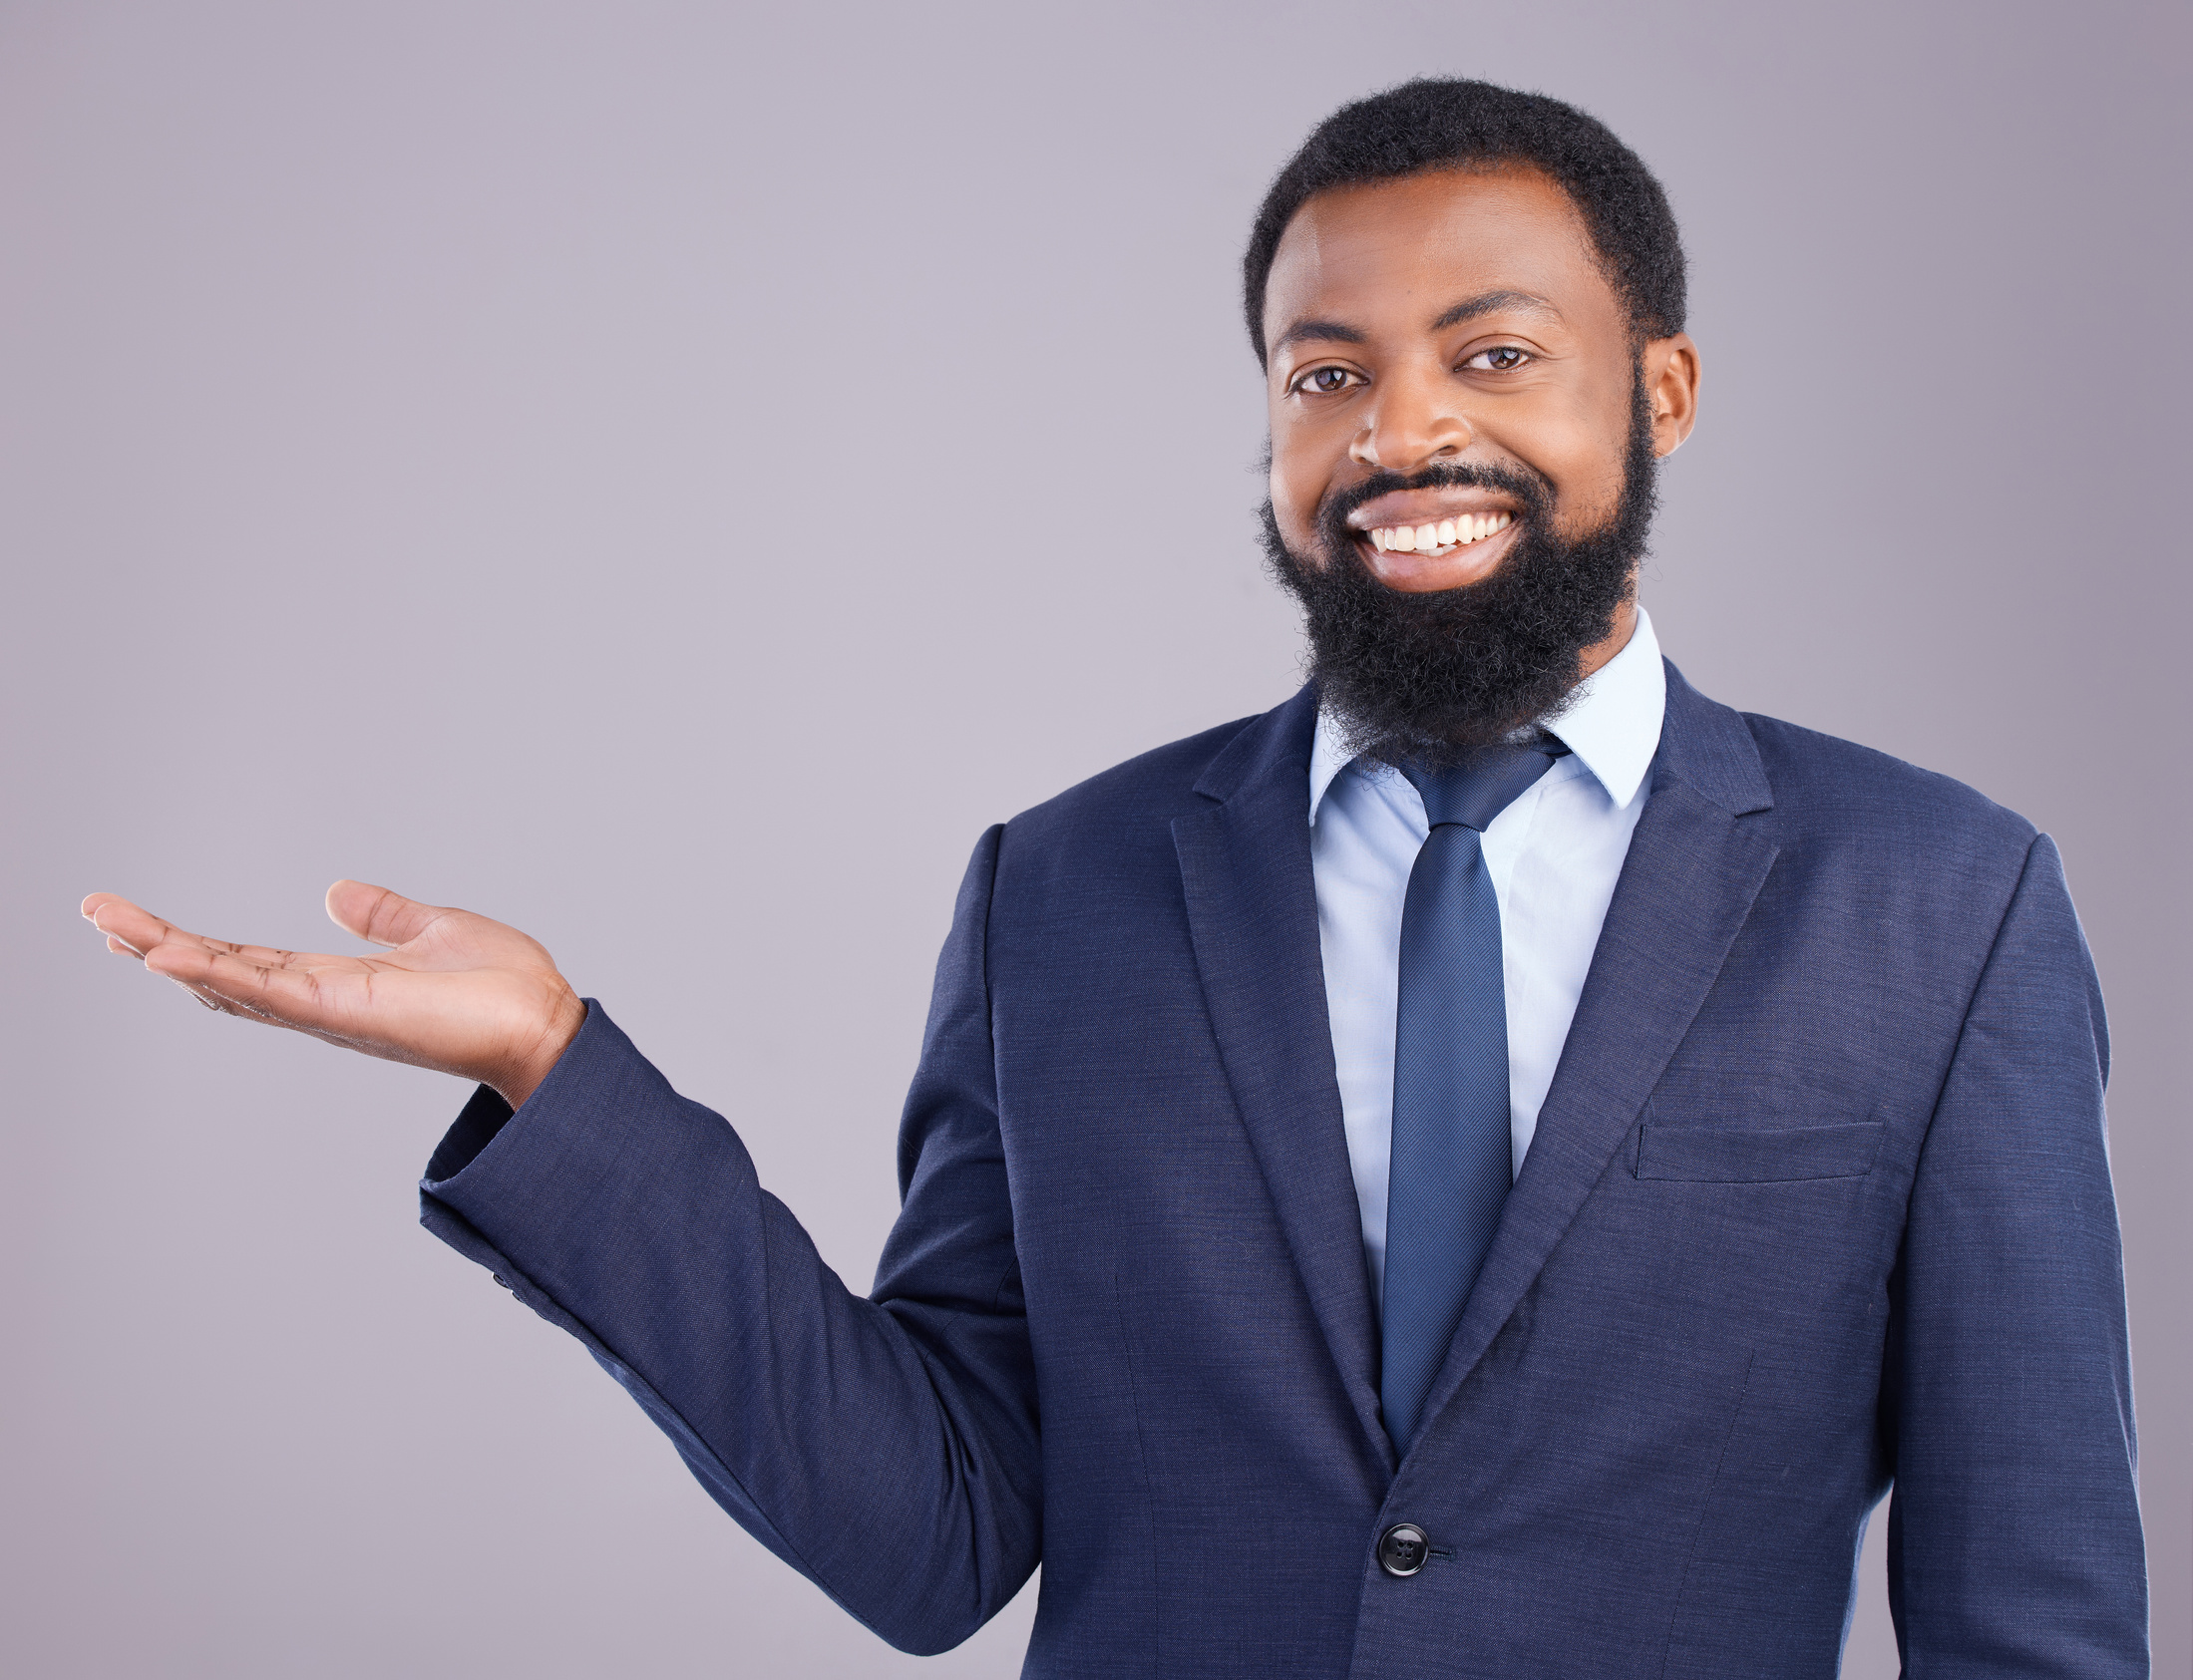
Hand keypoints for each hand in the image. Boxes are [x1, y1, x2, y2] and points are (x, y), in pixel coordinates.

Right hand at [81, 882, 586, 1109]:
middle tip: (96, 916)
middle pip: (221, 972)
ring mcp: (331, 1010)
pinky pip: (272, 993)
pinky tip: (172, 956)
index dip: (191, 942)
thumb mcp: (431, 930)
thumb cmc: (502, 987)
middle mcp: (322, 1002)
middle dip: (157, 946)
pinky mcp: (351, 1012)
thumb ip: (382, 915)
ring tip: (109, 925)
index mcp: (337, 982)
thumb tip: (336, 892)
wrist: (546, 1022)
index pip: (247, 958)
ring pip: (232, 981)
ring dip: (169, 954)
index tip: (138, 921)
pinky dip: (220, 974)